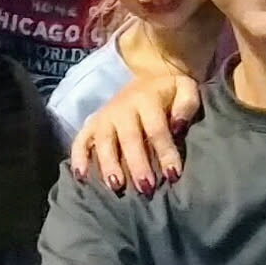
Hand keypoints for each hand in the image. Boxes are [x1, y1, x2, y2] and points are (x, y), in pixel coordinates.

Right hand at [68, 72, 197, 195]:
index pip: (156, 129)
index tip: (173, 176)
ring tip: (116, 187)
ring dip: (109, 165)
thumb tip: (178, 127)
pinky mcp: (93, 123)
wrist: (149, 75)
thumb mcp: (187, 89)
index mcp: (147, 99)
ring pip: (104, 142)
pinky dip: (78, 157)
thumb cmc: (171, 92)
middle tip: (145, 188)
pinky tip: (80, 177)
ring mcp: (105, 116)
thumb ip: (186, 106)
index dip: (165, 153)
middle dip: (137, 164)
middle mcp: (123, 108)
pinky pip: (81, 139)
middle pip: (129, 138)